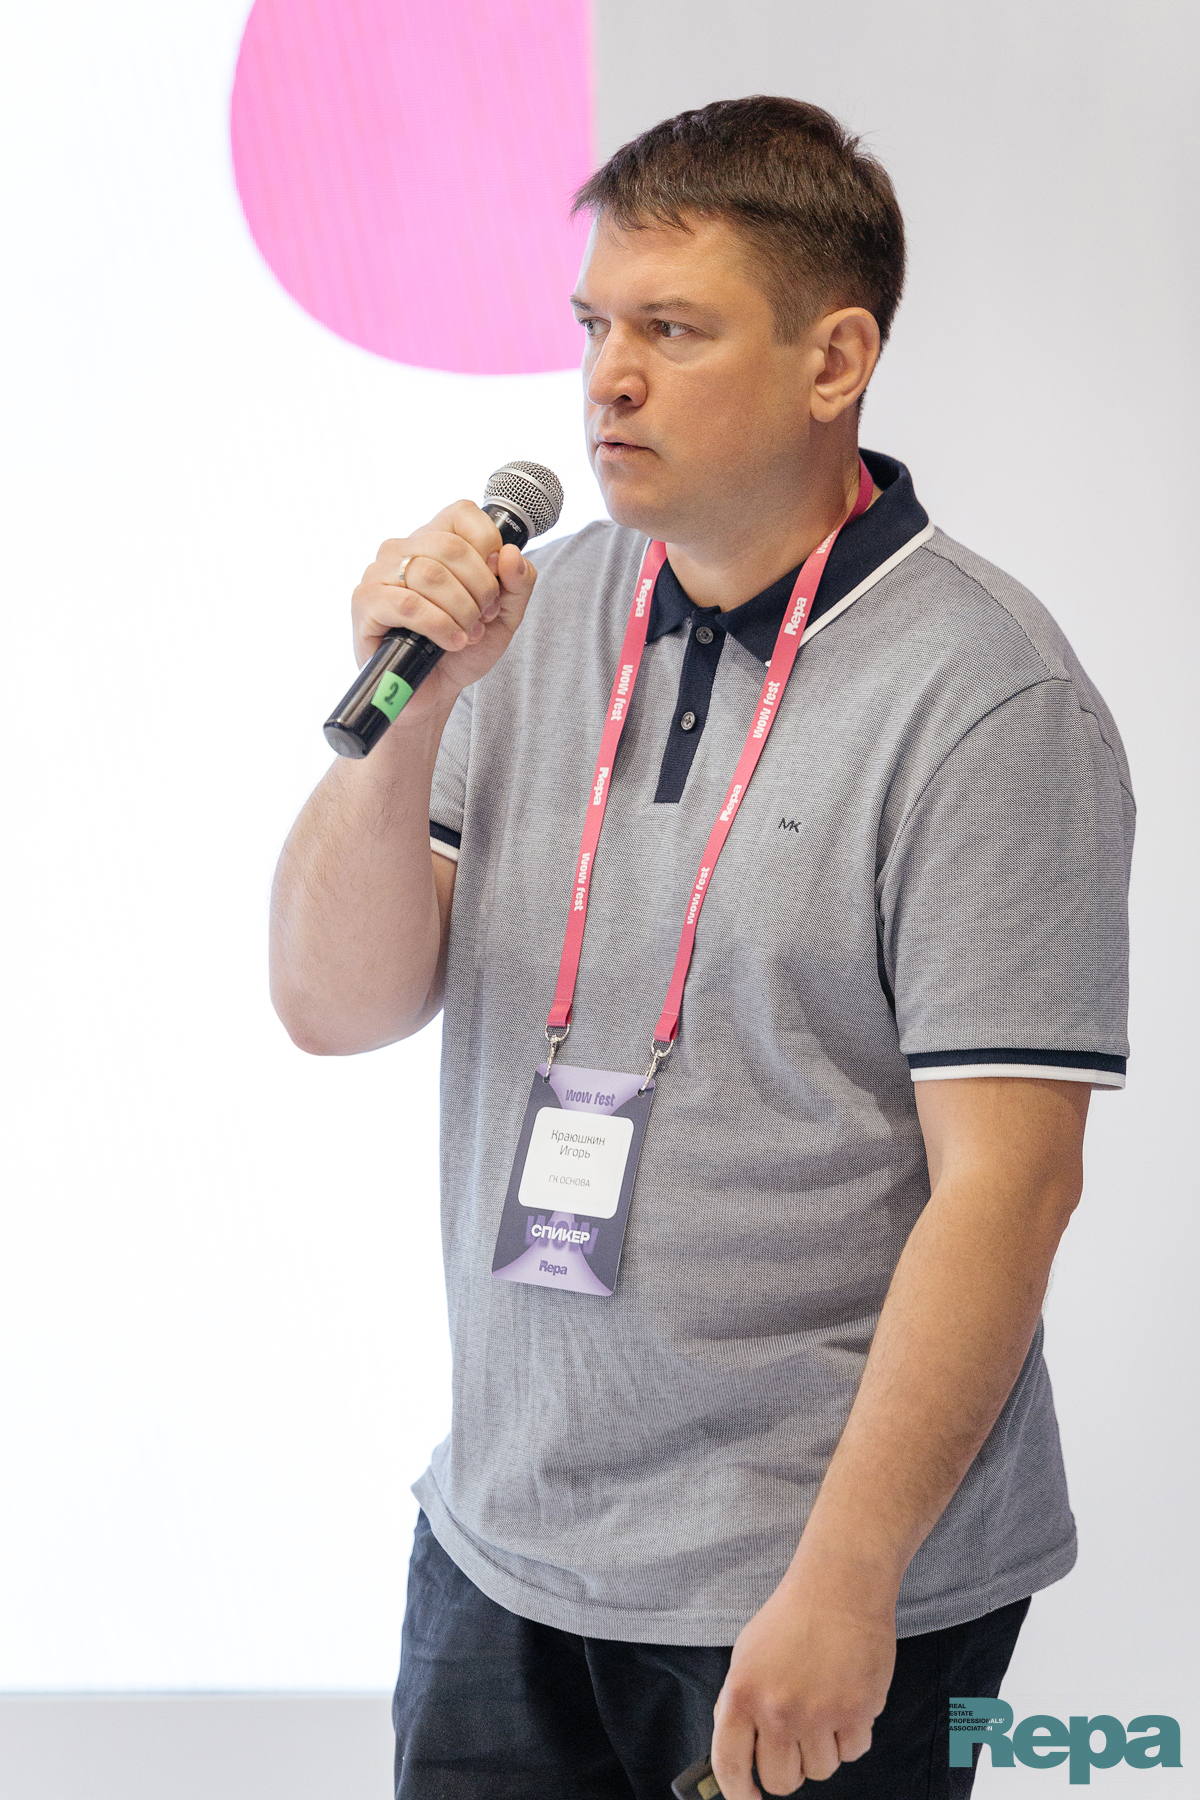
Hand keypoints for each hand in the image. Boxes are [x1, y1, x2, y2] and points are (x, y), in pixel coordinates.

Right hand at [350, 498, 537, 717]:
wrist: (433, 692)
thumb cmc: (462, 647)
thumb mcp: (504, 617)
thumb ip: (518, 583)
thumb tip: (510, 554)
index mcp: (434, 539)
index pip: (463, 513)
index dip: (489, 547)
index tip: (496, 585)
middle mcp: (403, 548)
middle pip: (451, 548)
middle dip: (480, 588)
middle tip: (484, 617)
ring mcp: (379, 572)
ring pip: (431, 574)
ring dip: (461, 611)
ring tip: (468, 635)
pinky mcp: (365, 602)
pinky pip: (408, 604)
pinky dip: (439, 626)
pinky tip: (451, 642)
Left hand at [711, 1570, 895, 1793]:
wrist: (840, 1585)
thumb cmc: (793, 1616)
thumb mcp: (747, 1654)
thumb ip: (738, 1704)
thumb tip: (737, 1753)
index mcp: (742, 1693)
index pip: (729, 1765)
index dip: (738, 1793)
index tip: (749, 1798)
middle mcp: (777, 1709)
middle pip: (781, 1781)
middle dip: (789, 1769)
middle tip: (797, 1742)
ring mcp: (818, 1714)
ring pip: (820, 1771)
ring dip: (823, 1749)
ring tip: (824, 1706)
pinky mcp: (857, 1712)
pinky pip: (853, 1753)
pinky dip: (852, 1734)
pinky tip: (847, 1699)